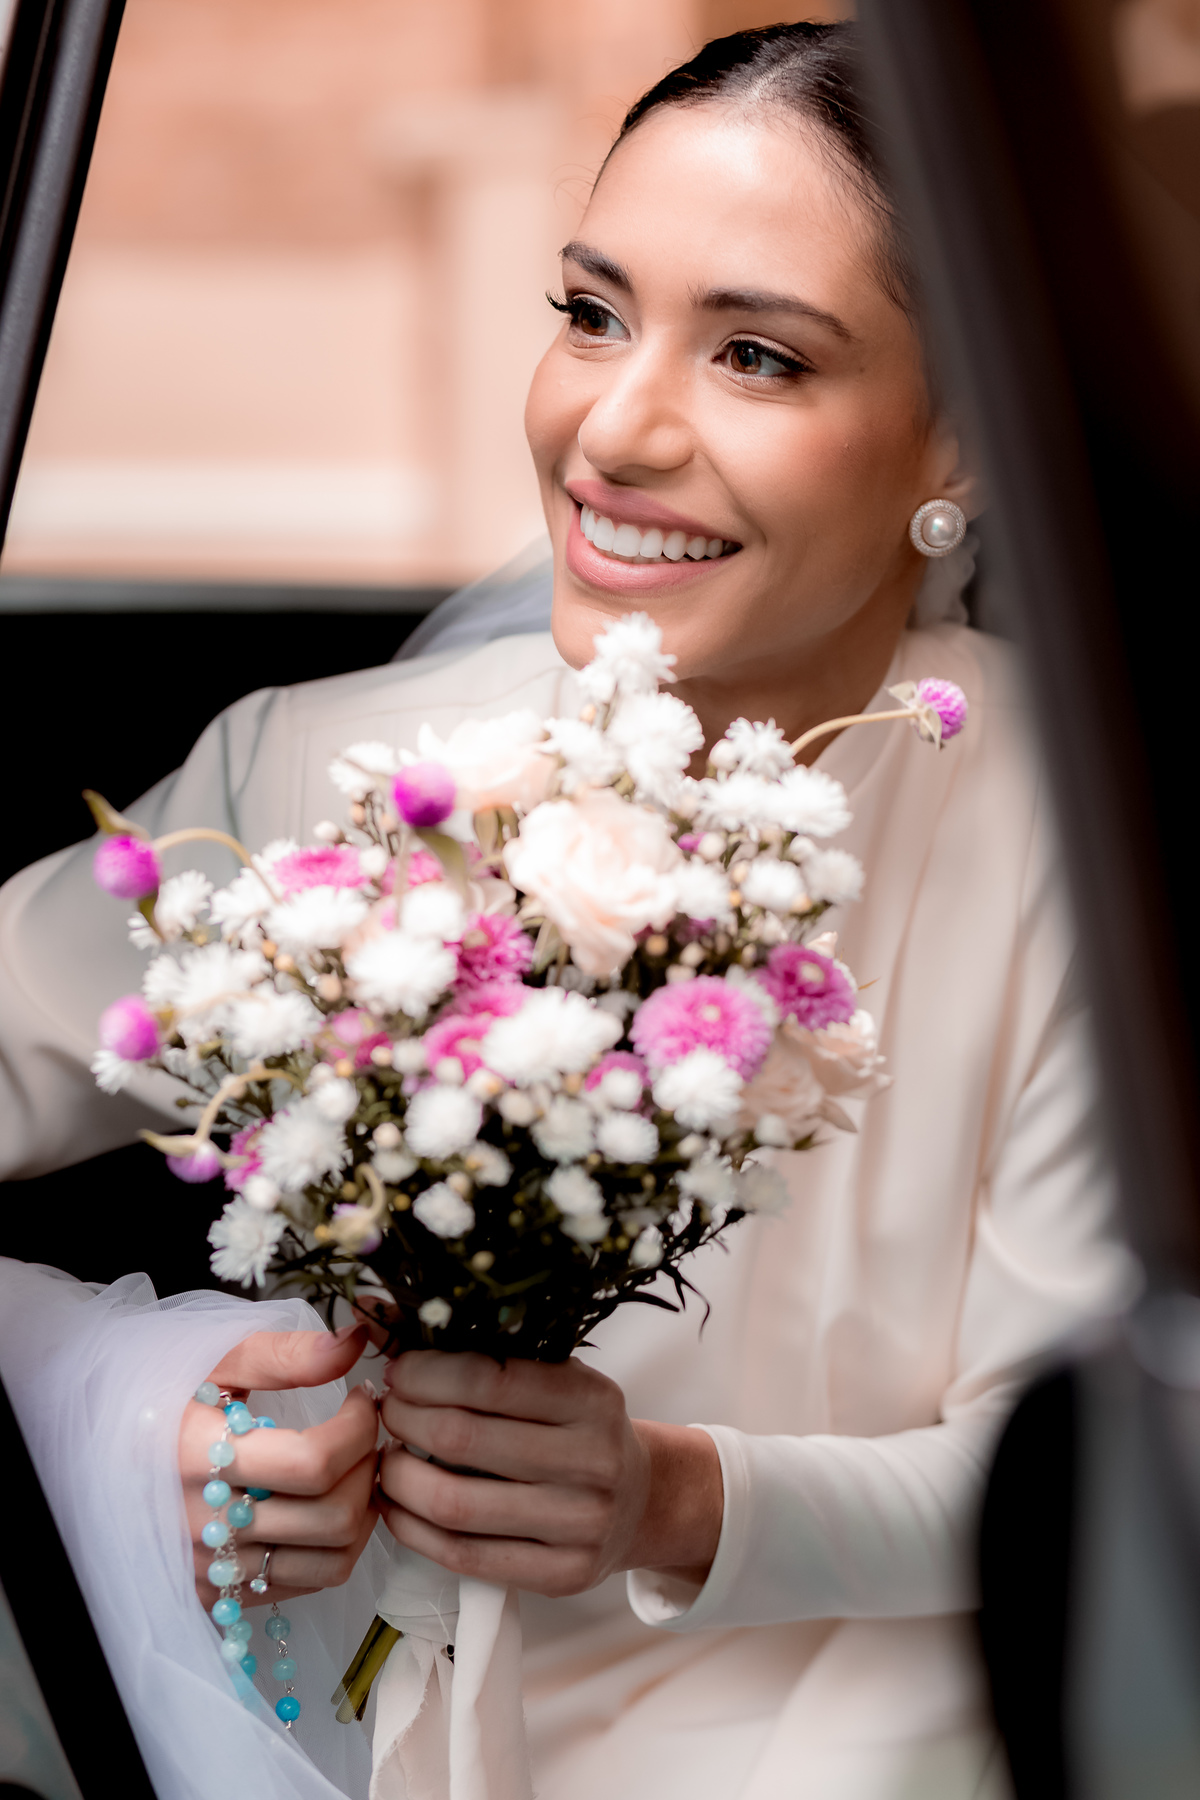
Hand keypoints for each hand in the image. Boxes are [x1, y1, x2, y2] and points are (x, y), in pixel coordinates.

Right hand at [181, 1323, 378, 1607]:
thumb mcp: (214, 1363)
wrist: (104, 1461)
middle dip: (367, 1467)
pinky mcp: (219, 1595)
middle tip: (366, 1434)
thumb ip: (284, 1354)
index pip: (312, 1462)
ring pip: (331, 1560)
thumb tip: (354, 1341)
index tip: (363, 1399)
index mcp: (198, 1457)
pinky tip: (330, 1502)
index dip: (359, 1428)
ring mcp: (212, 1568)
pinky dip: (337, 1545)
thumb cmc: (166, 1401)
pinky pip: (307, 1583)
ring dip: (362, 1510)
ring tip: (355, 1469)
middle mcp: (203, 1525)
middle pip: (332, 1516)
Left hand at [376, 1350, 722, 1597]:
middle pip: (461, 1439)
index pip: (489, 1378)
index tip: (399, 1370)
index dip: (426, 1373)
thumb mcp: (555, 1379)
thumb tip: (377, 1314)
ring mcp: (580, 1524)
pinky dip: (412, 1529)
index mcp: (592, 1399)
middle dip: (404, 1419)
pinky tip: (396, 1504)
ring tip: (387, 1457)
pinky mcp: (561, 1575)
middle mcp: (593, 1461)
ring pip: (454, 1504)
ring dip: (398, 1477)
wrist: (642, 1502)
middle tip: (388, 1411)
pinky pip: (462, 1556)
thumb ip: (484, 1353)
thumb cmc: (580, 1429)